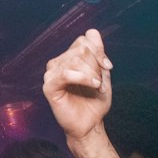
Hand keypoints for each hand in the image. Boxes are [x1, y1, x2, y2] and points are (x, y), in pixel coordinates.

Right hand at [43, 29, 112, 144]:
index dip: (99, 50)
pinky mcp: (49, 87)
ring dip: (91, 73)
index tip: (108, 67)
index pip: (85, 39)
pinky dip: (82, 77)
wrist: (90, 124)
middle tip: (100, 81)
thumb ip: (98, 53)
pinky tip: (92, 85)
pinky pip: (65, 73)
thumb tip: (92, 32)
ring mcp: (52, 74)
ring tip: (96, 86)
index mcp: (70, 58)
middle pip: (81, 48)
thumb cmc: (94, 102)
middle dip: (96, 64)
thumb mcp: (102, 73)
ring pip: (74, 59)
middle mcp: (59, 63)